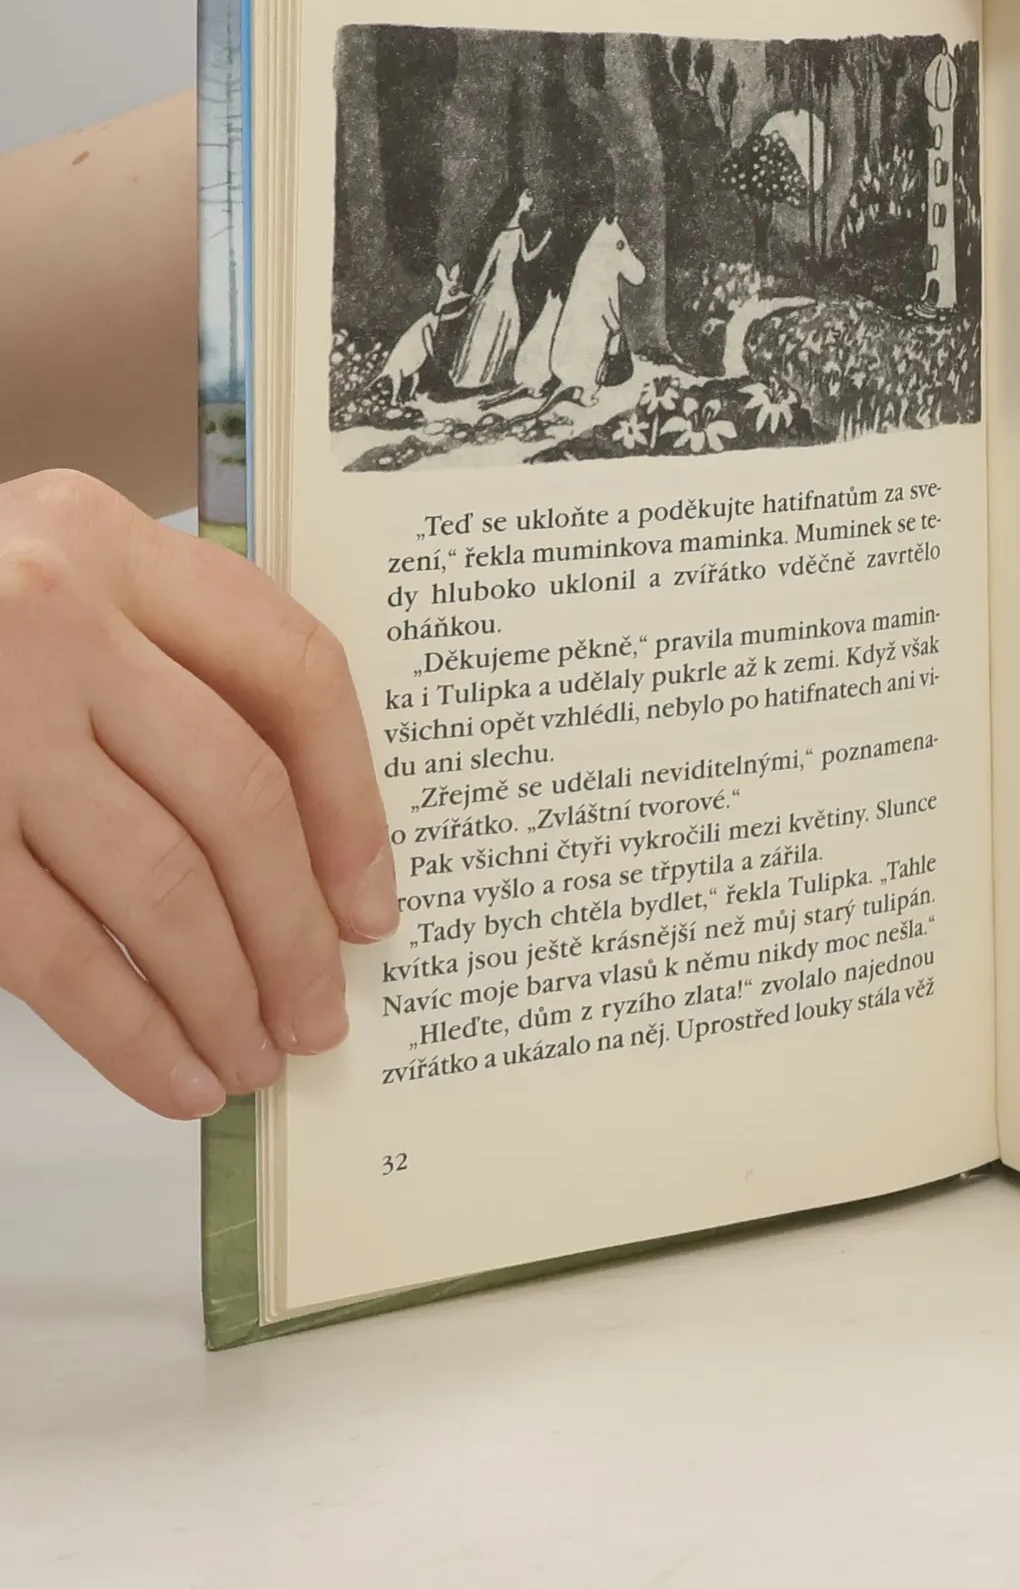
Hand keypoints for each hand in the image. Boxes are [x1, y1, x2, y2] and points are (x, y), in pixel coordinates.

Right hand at [0, 473, 395, 1117]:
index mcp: (107, 542)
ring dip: (223, 994)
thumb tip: (308, 855)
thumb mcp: (57, 595)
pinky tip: (173, 1075)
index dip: (354, 802)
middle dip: (294, 928)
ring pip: (157, 884)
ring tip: (255, 1057)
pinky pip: (51, 952)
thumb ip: (169, 672)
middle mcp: (49, 616)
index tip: (372, 900)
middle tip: (321, 1012)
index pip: (293, 671)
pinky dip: (127, 1031)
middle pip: (237, 794)